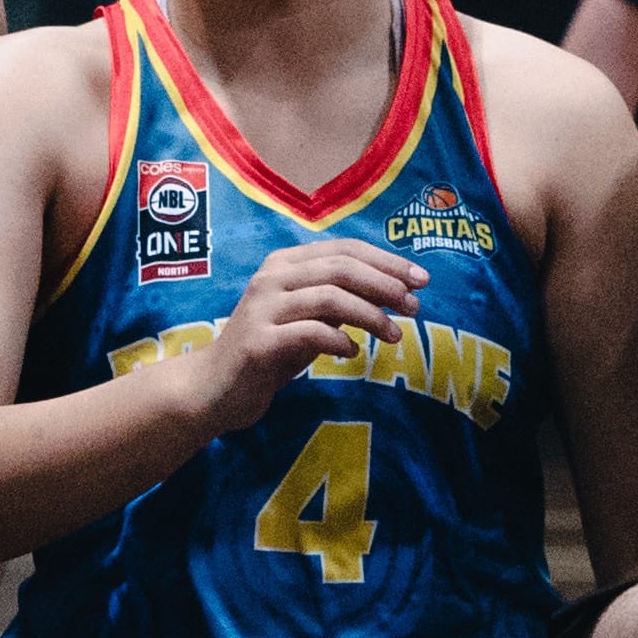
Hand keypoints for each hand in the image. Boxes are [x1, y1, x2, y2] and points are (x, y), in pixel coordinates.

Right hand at [184, 238, 422, 436]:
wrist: (215, 388)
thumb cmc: (270, 350)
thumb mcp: (309, 318)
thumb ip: (341, 301)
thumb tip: (395, 290)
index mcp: (285, 263)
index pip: (345, 249)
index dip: (387, 261)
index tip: (422, 279)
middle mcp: (271, 278)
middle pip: (341, 268)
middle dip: (385, 285)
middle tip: (415, 306)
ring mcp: (262, 308)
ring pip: (329, 297)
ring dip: (370, 315)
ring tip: (394, 335)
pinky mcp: (258, 342)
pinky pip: (309, 333)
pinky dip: (339, 341)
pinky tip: (353, 353)